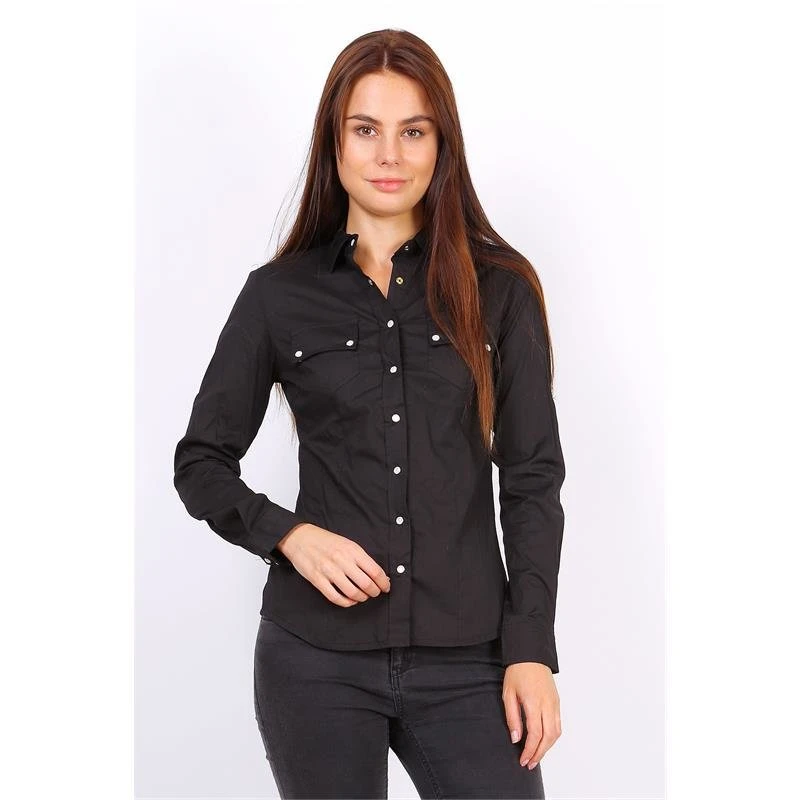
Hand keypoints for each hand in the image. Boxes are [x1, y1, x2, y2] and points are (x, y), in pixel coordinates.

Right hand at [276, 523, 390, 606]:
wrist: (300, 538)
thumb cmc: (326, 541)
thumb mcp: (347, 544)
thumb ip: (361, 558)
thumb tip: (378, 575)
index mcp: (352, 550)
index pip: (375, 571)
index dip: (383, 582)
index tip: (386, 587)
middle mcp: (341, 560)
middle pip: (366, 584)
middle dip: (374, 592)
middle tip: (375, 593)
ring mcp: (329, 571)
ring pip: (352, 592)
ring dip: (361, 598)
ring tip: (362, 597)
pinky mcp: (317, 580)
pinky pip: (335, 597)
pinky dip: (346, 602)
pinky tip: (350, 601)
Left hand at [502, 662, 560, 769]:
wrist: (531, 654)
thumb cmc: (517, 672)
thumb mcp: (508, 693)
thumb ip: (512, 717)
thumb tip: (516, 738)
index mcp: (534, 702)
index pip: (535, 734)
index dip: (529, 750)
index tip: (523, 760)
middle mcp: (547, 704)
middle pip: (548, 737)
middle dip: (539, 754)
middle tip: (530, 763)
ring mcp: (555, 703)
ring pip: (556, 733)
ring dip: (547, 748)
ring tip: (536, 756)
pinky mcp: (557, 702)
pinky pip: (558, 724)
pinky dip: (552, 737)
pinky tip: (544, 742)